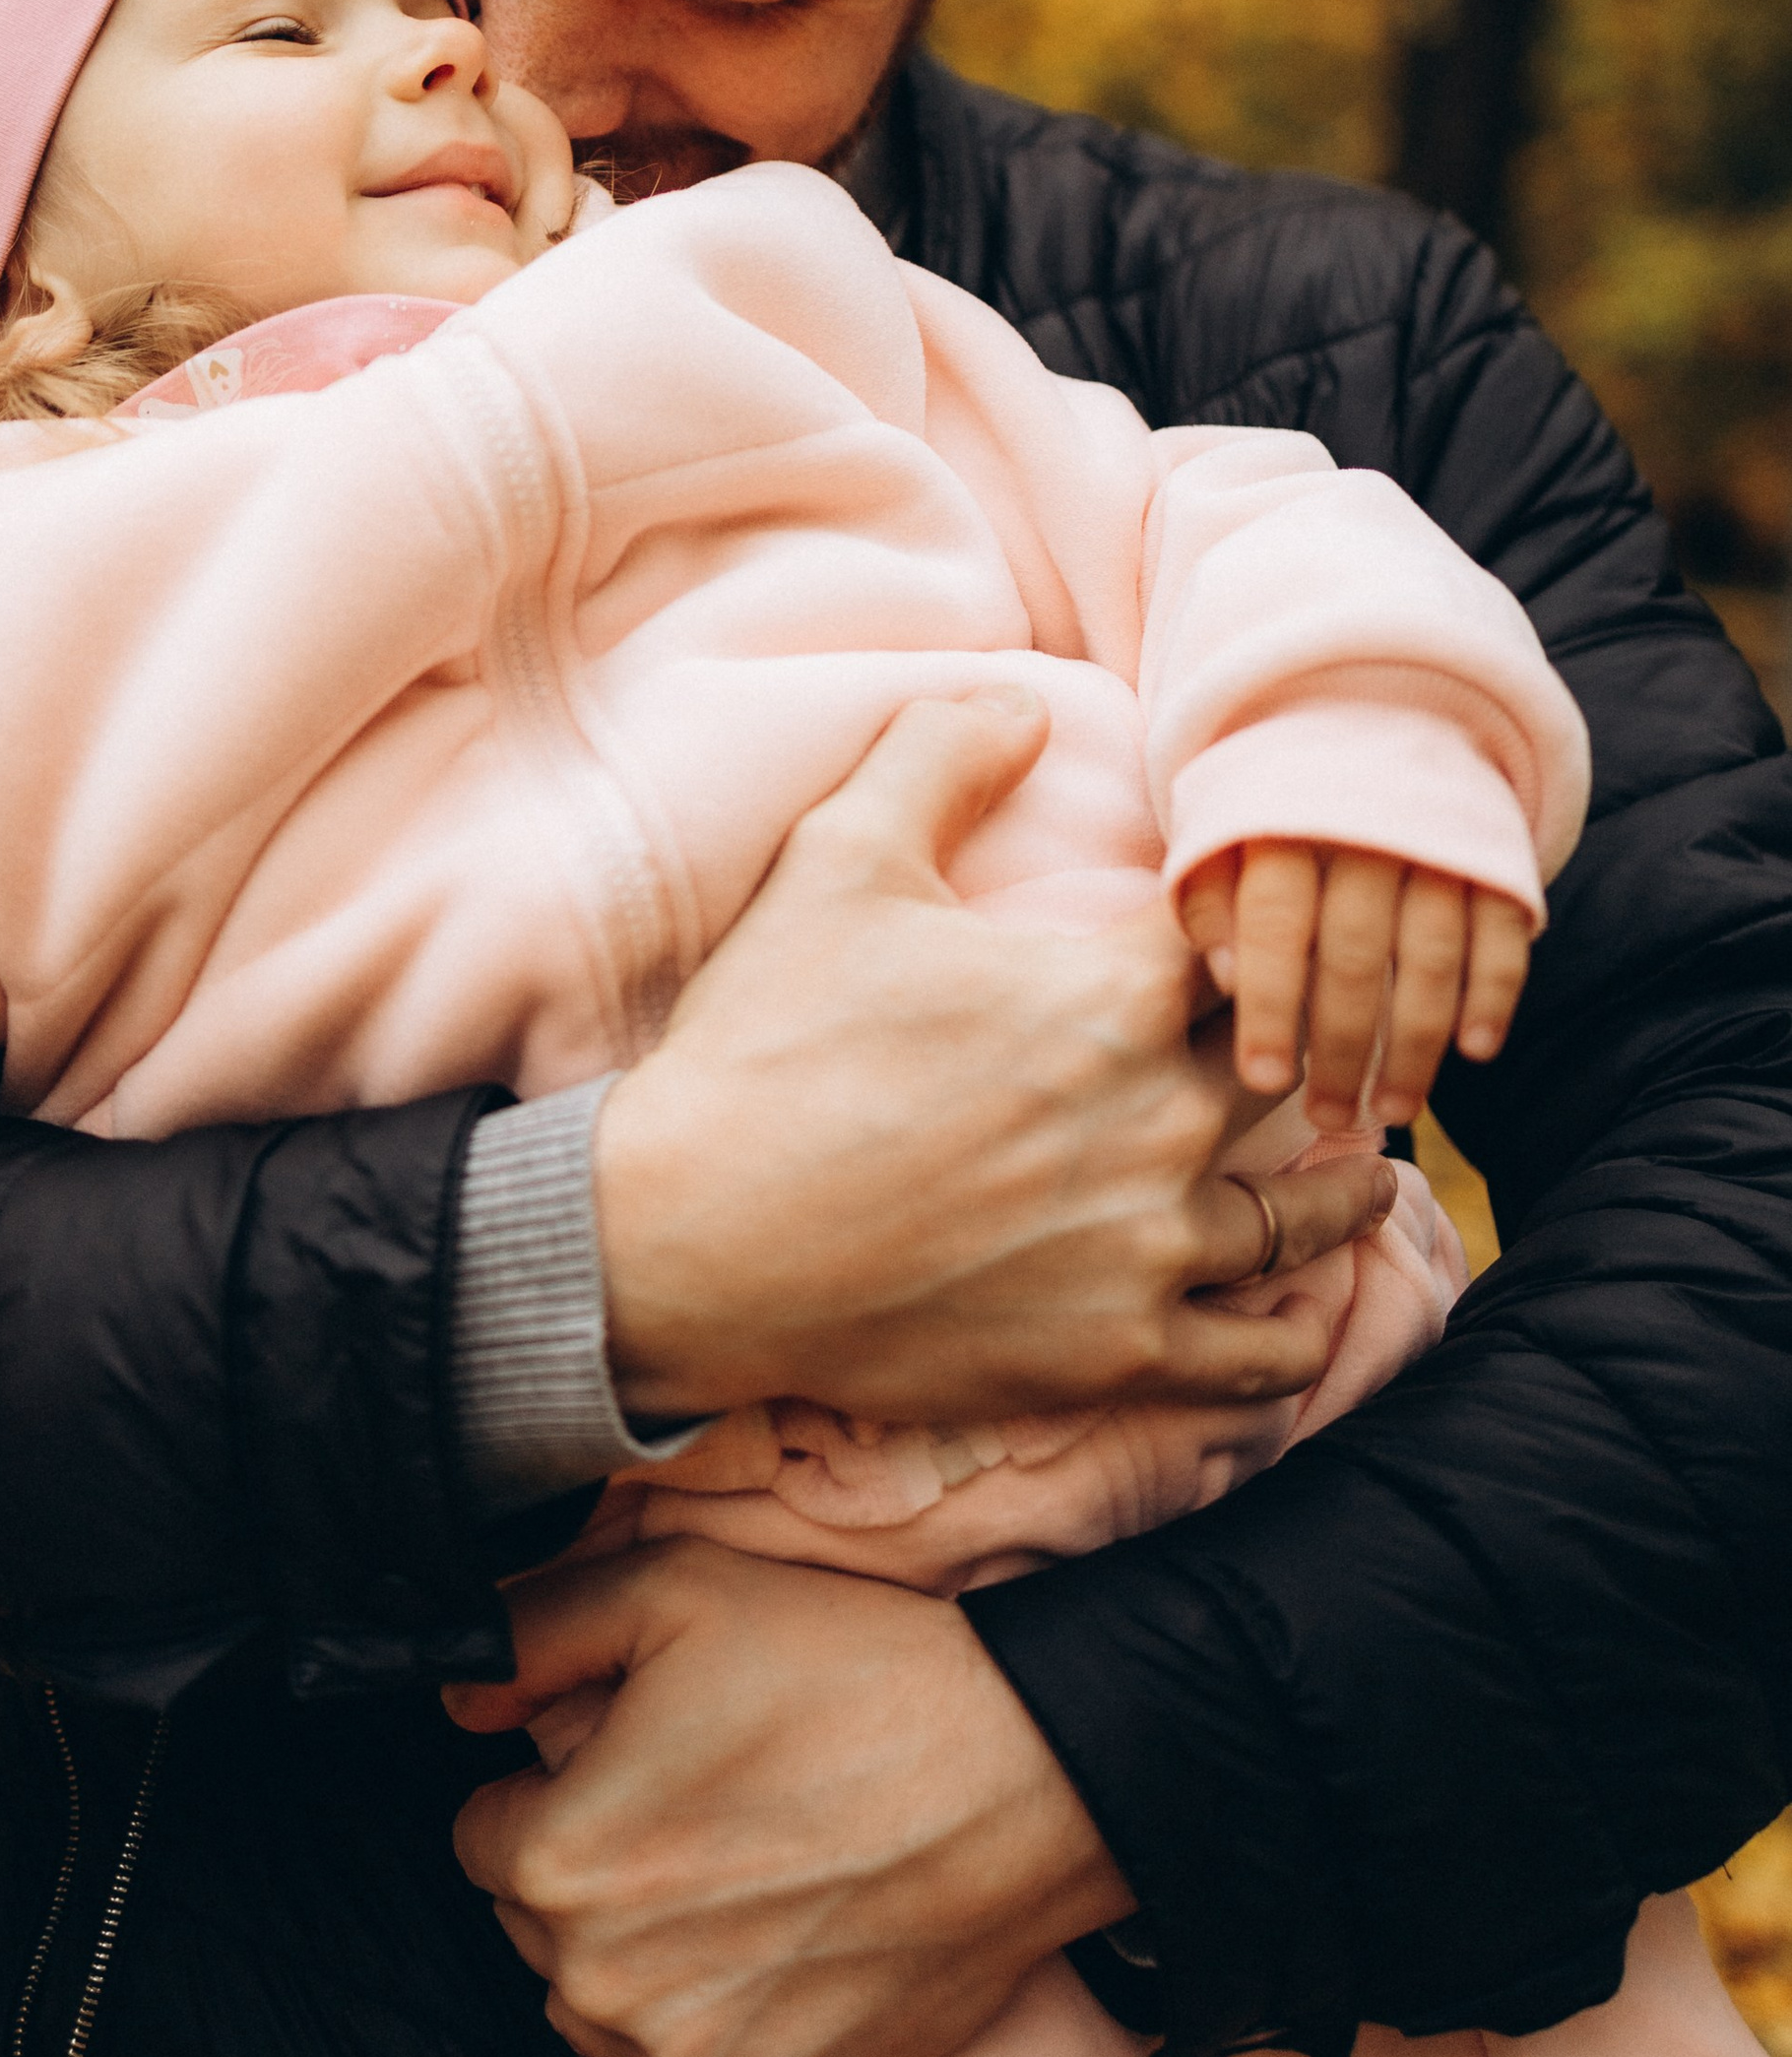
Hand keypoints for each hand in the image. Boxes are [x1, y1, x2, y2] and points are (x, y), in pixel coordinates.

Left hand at [448, 1539, 1130, 2056]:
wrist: (1024, 1780)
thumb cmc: (850, 1674)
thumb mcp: (673, 1592)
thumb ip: (532, 1633)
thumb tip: (457, 1696)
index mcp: (561, 1858)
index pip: (485, 1832)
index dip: (547, 1786)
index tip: (619, 1760)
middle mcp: (602, 1982)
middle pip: (532, 1923)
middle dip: (583, 1867)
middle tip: (684, 1811)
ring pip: (585, 2009)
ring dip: (620, 1958)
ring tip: (719, 1884)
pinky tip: (675, 2012)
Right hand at [595, 695, 1396, 1428]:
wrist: (691, 1240)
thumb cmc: (766, 1047)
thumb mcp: (837, 861)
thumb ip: (939, 756)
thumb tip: (1018, 698)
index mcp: (1112, 997)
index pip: (1245, 946)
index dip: (1263, 934)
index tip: (1263, 939)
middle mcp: (1159, 1122)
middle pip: (1288, 1076)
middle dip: (1309, 1058)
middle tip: (1336, 1053)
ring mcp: (1148, 1249)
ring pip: (1300, 1220)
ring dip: (1342, 1196)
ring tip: (1366, 1177)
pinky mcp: (1117, 1354)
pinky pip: (1255, 1358)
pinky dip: (1288, 1339)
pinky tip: (1298, 1321)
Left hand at [1178, 842, 1533, 1132]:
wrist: (1378, 722)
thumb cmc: (1281, 809)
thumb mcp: (1224, 834)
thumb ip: (1211, 899)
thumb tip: (1226, 975)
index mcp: (1287, 821)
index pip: (1277, 924)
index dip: (1269, 1007)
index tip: (1264, 1080)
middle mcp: (1366, 831)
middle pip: (1356, 956)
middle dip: (1341, 1048)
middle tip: (1328, 1115)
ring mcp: (1438, 842)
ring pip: (1431, 958)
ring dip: (1414, 1044)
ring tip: (1393, 1109)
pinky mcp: (1495, 855)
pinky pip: (1500, 934)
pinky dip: (1492, 995)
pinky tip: (1475, 1052)